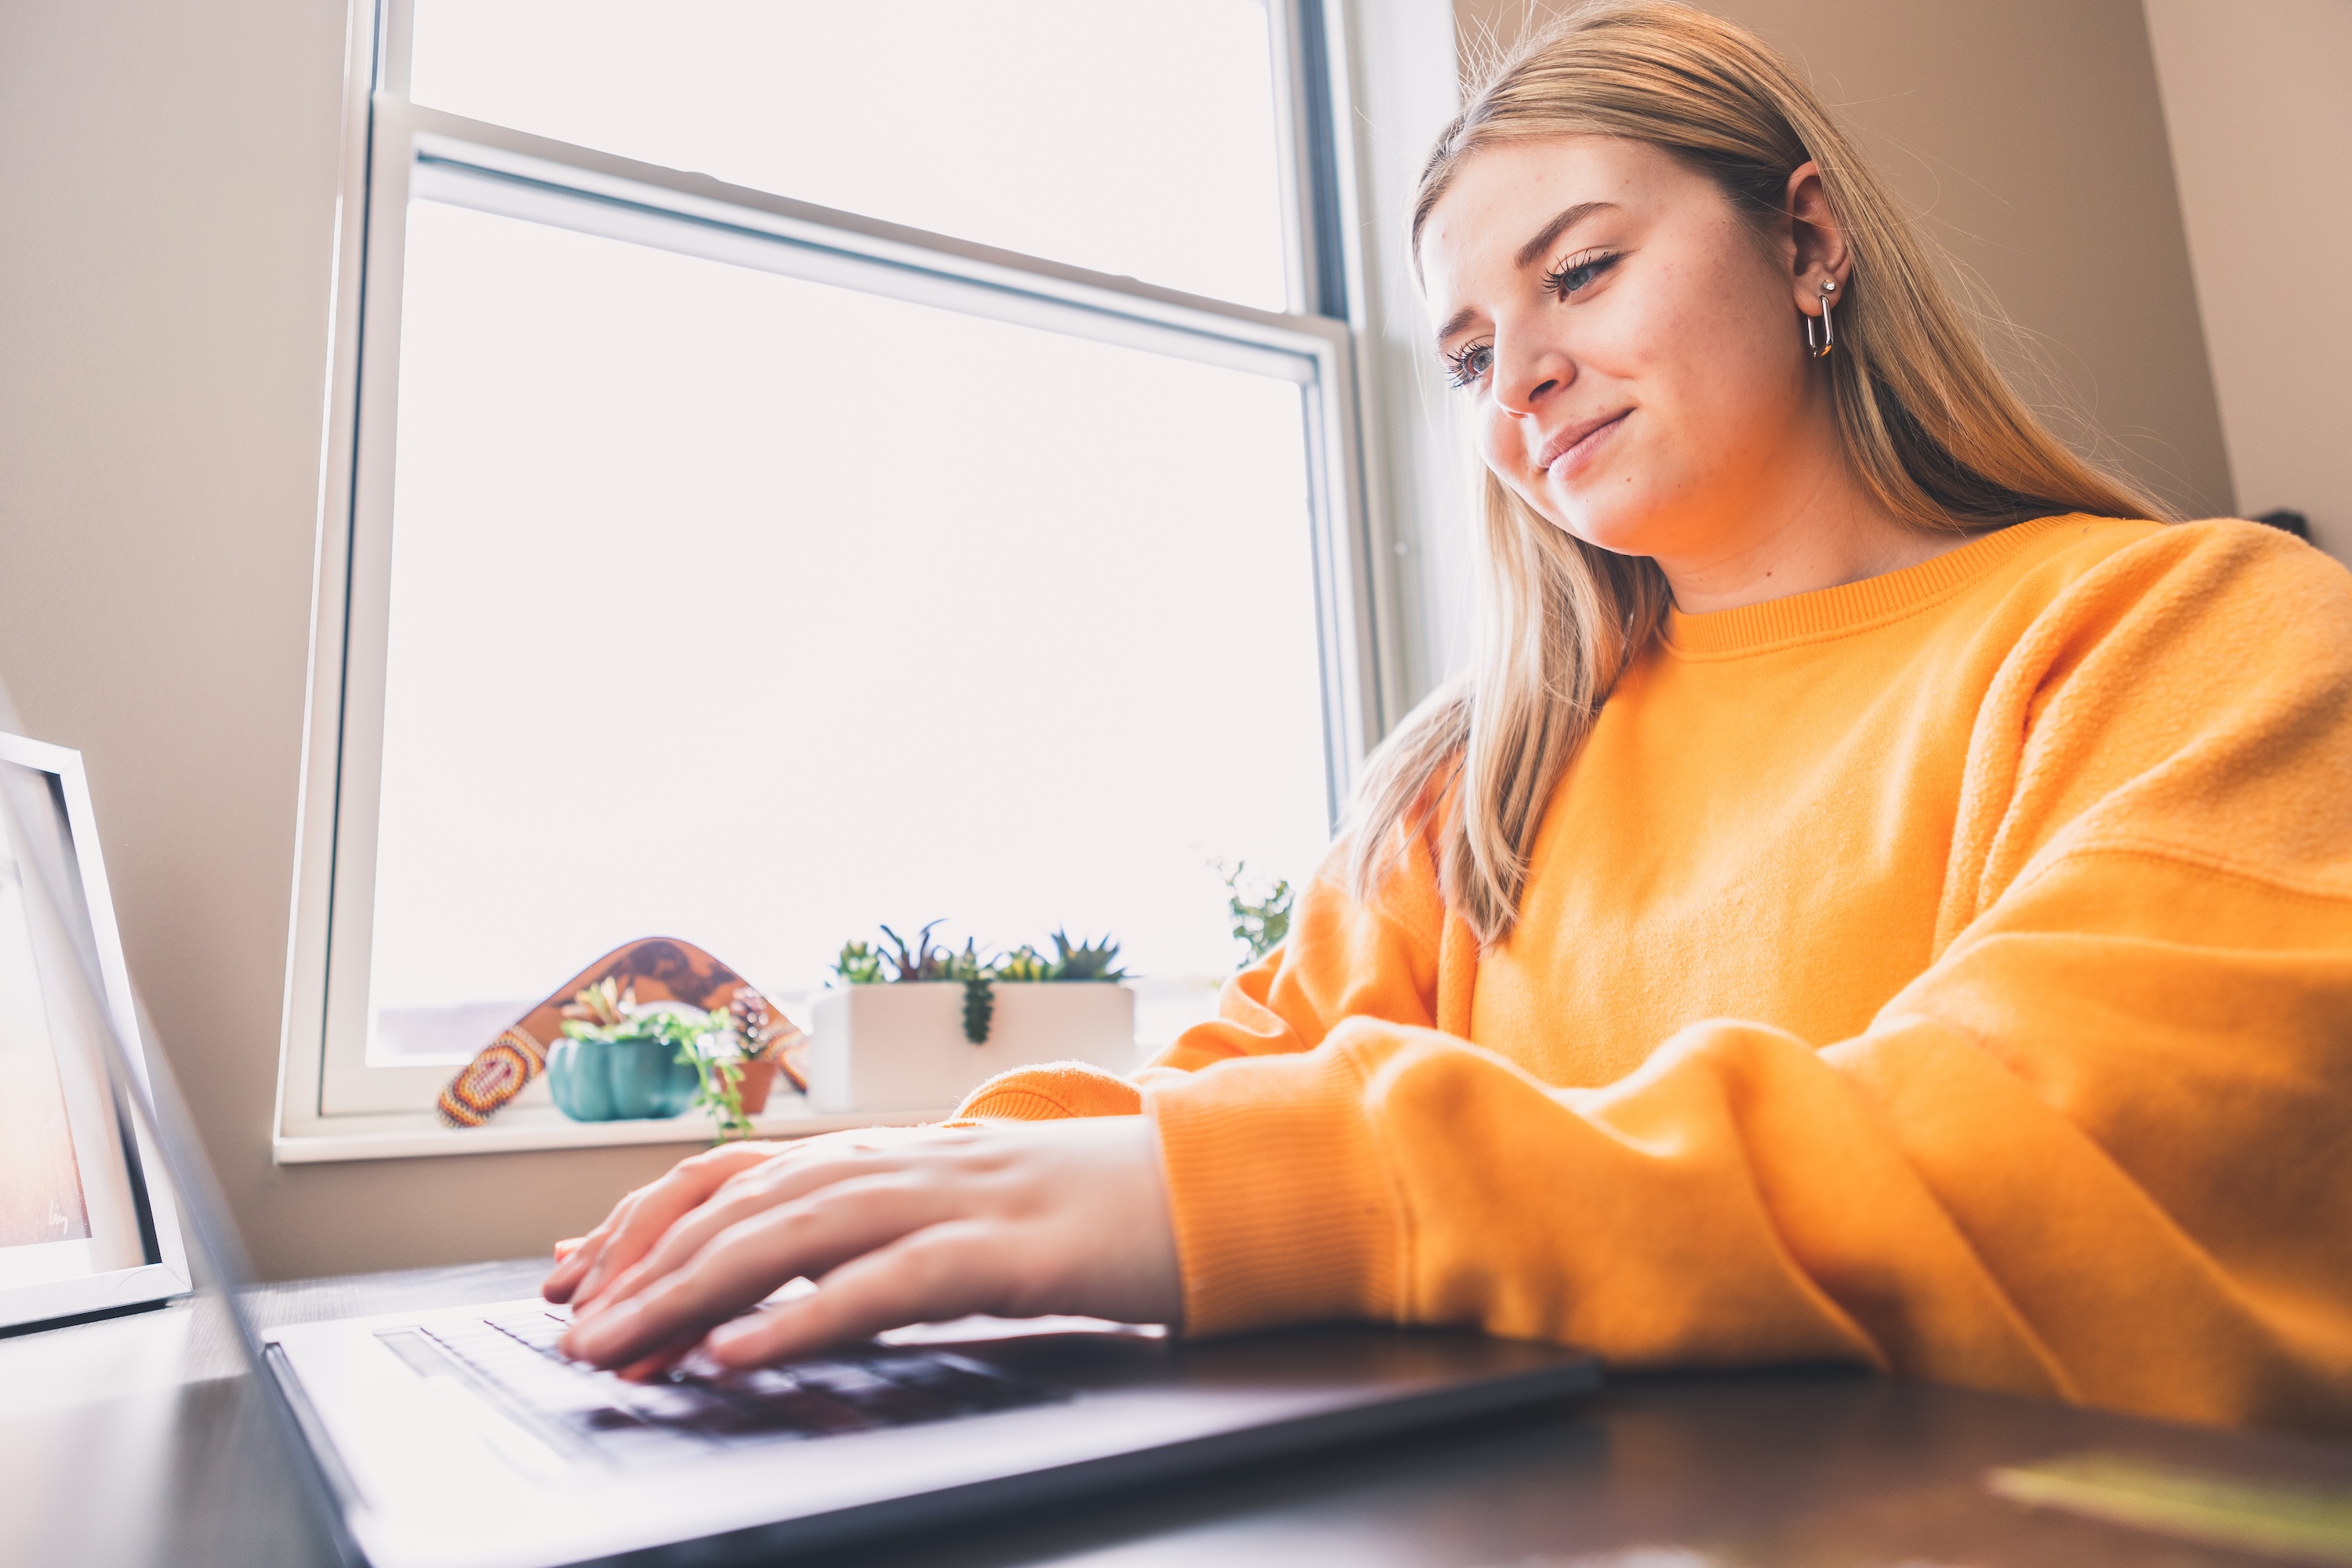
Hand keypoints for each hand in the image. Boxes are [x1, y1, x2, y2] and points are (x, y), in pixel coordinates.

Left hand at [556, 1116, 1181, 1375]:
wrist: (1207, 1190)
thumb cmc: (1085, 1214)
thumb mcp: (958, 1216)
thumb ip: (870, 1240)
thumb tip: (771, 1296)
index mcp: (887, 1155)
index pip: (734, 1172)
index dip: (644, 1219)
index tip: (576, 1277)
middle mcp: (901, 1163)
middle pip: (740, 1203)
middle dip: (640, 1267)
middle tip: (572, 1331)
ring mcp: (950, 1200)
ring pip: (788, 1235)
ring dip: (688, 1293)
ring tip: (621, 1345)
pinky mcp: (1001, 1252)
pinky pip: (883, 1283)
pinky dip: (800, 1319)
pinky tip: (741, 1354)